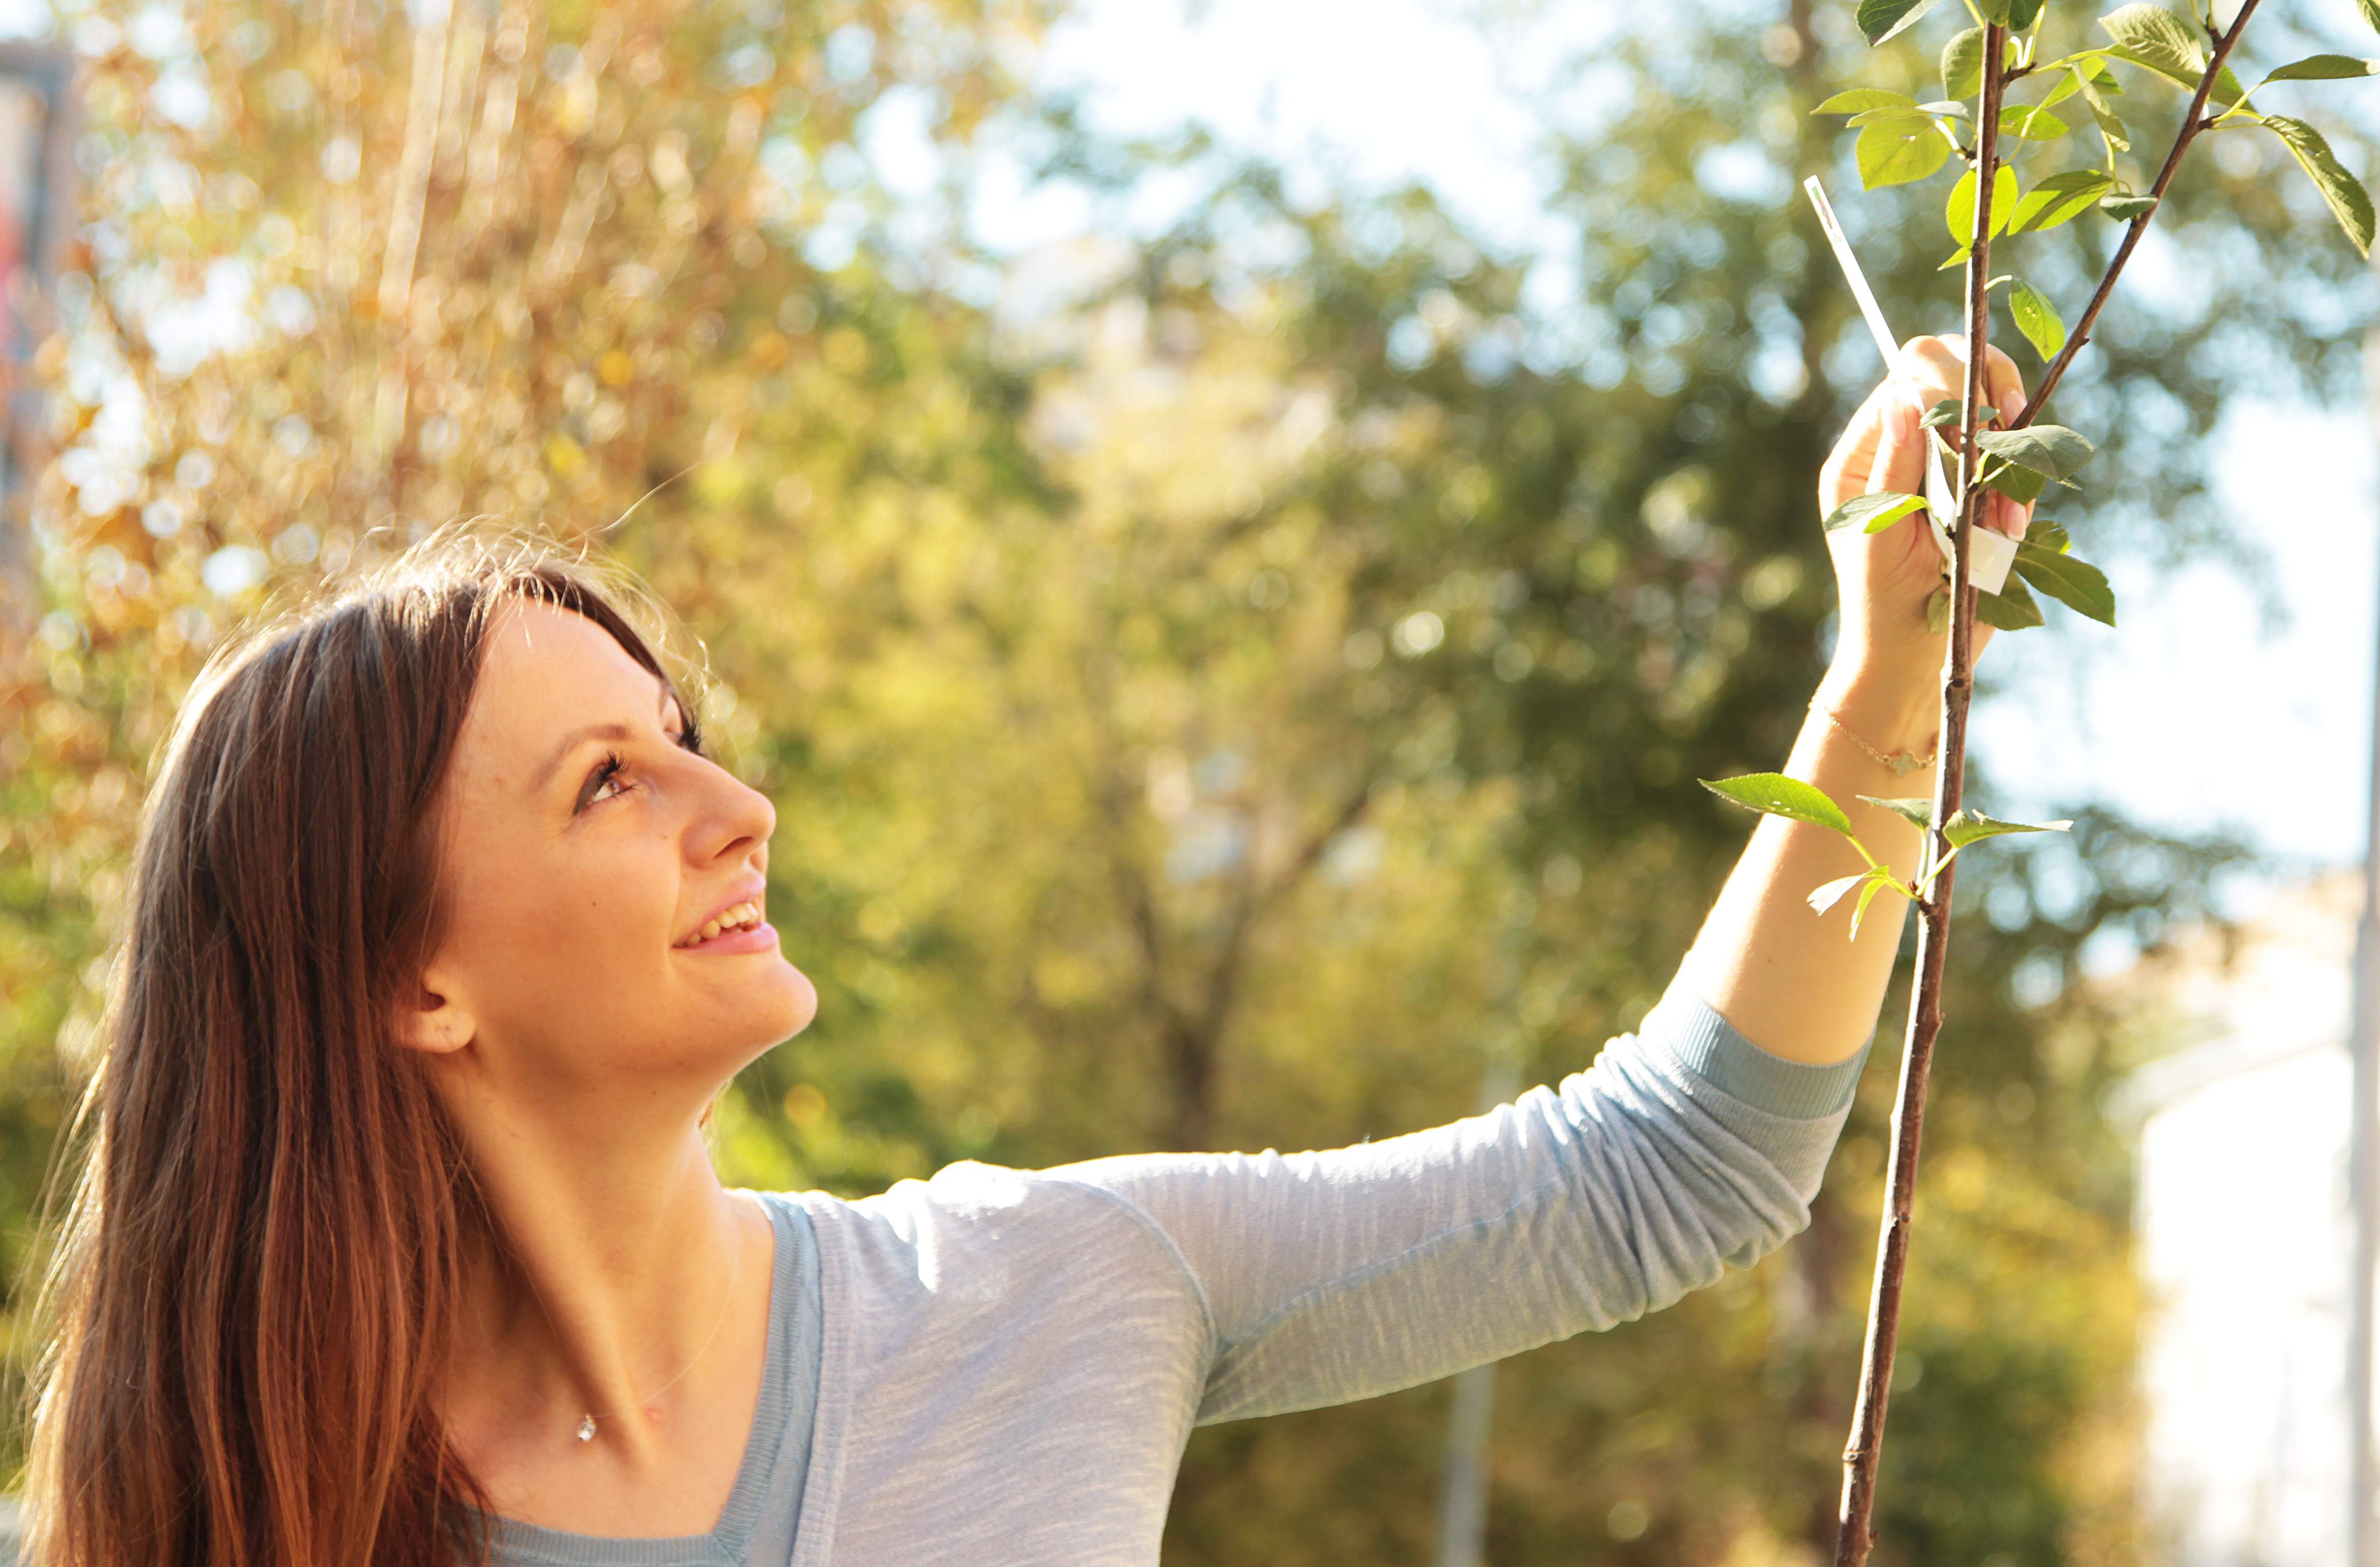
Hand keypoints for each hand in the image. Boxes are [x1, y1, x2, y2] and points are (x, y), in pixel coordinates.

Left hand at [1818, 334, 2030, 682]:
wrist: (1917, 656)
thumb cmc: (1883, 601)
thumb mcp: (1880, 536)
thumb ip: (1893, 469)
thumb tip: (1902, 401)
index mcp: (1867, 451)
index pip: (1909, 375)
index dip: (1948, 385)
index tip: (1975, 427)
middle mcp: (1907, 445)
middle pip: (1958, 370)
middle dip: (1990, 403)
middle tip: (2002, 443)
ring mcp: (1952, 462)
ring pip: (2000, 410)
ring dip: (2012, 454)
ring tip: (2001, 519)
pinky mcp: (1989, 486)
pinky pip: (2021, 458)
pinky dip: (2024, 487)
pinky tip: (2008, 531)